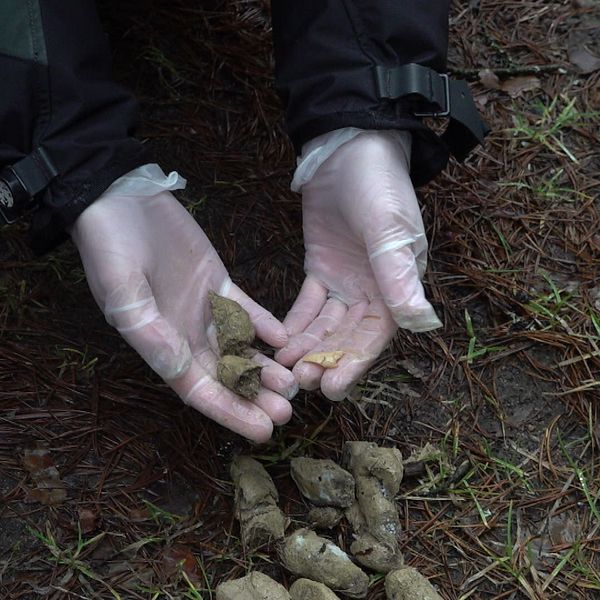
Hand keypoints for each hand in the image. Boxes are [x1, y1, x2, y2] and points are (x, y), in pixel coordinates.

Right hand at [71, 191, 296, 442]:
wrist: (119, 196)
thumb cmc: (111, 245)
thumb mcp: (123, 291)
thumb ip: (151, 332)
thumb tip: (180, 370)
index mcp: (158, 343)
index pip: (199, 389)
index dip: (230, 412)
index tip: (263, 432)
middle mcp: (183, 332)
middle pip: (225, 374)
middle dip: (255, 396)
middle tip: (287, 410)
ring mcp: (203, 308)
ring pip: (241, 347)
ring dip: (266, 365)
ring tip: (293, 381)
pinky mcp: (218, 282)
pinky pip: (246, 310)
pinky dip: (264, 324)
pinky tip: (284, 337)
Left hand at [275, 131, 441, 399]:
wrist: (348, 149)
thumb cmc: (379, 186)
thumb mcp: (390, 230)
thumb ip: (400, 277)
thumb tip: (422, 323)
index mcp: (398, 286)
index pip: (376, 335)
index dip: (355, 363)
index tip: (332, 388)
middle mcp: (374, 291)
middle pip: (347, 337)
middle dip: (325, 360)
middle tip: (299, 381)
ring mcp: (345, 282)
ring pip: (325, 326)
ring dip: (306, 347)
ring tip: (283, 366)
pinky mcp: (320, 270)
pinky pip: (307, 304)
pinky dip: (294, 323)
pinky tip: (278, 341)